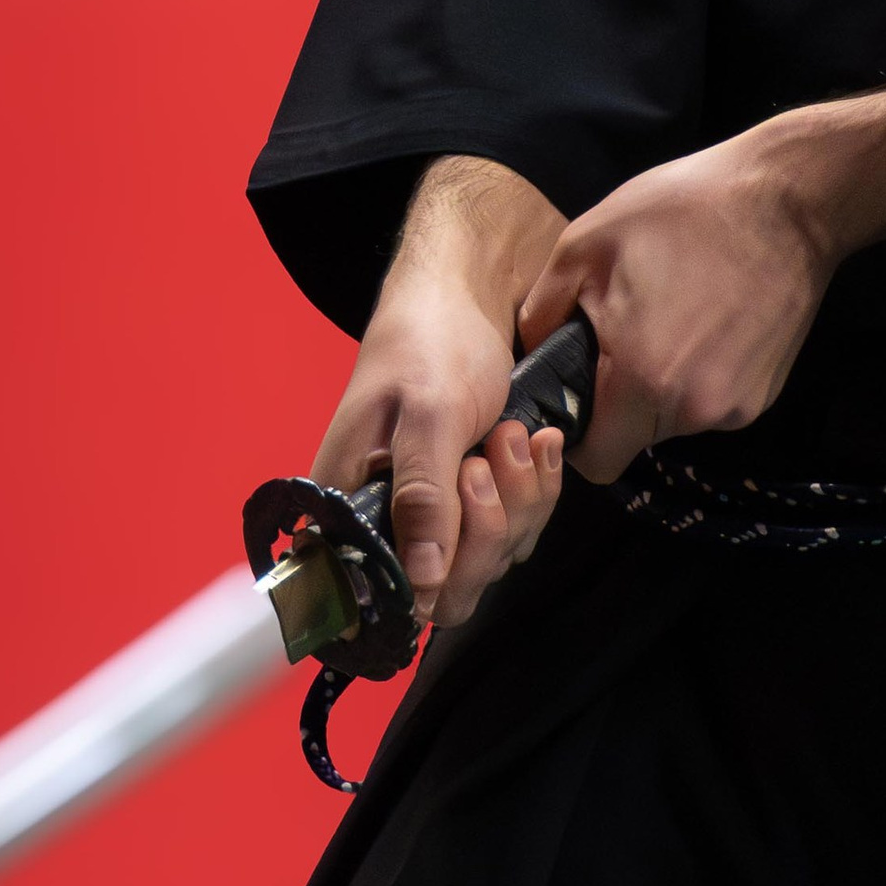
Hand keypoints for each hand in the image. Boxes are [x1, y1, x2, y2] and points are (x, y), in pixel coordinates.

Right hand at [313, 158, 567, 626]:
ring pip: (491, 559)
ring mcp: (437, 513)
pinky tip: (537, 440)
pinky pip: (516, 528)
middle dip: (490, 526)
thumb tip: (419, 585)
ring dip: (519, 499)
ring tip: (512, 430)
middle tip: (491, 453)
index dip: (432, 579)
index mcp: (347, 505)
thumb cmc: (430, 340)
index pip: (382, 595)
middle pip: (448, 588)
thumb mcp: (430, 415)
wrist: (467, 290)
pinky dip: (536, 488)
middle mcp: (386, 521)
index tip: (463, 505)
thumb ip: (423, 498)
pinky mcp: (477, 499)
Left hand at [519, 127, 836, 482]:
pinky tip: (705, 321)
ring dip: (660, 386)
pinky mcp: (765, 394)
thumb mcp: (586, 243)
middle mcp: (694, 409)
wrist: (786, 200)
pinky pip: (711, 402)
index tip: (571, 397)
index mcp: (642, 380)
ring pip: (674, 420)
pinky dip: (698, 375)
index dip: (574, 438)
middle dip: (617, 402)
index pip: (595, 460)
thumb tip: (530, 350)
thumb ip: (542, 310)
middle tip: (618, 338)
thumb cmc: (682, 211)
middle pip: (635, 437)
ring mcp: (736, 406)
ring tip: (666, 317)